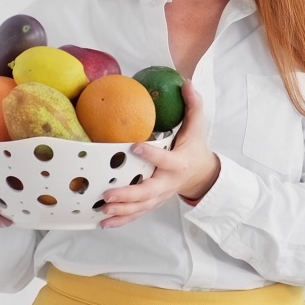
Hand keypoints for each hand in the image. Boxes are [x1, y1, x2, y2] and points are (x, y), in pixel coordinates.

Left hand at [98, 81, 219, 228]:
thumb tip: (186, 82)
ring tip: (103, 210)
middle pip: (148, 192)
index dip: (151, 155)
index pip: (165, 160)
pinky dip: (121, 220)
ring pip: (141, 207)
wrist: (201, 175)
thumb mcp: (197, 127)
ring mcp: (160, 196)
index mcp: (178, 164)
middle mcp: (168, 183)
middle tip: (108, 194)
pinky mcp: (152, 203)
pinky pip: (137, 214)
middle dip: (128, 195)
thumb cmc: (194, 148)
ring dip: (121, 211)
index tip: (134, 146)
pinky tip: (103, 222)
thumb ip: (193, 105)